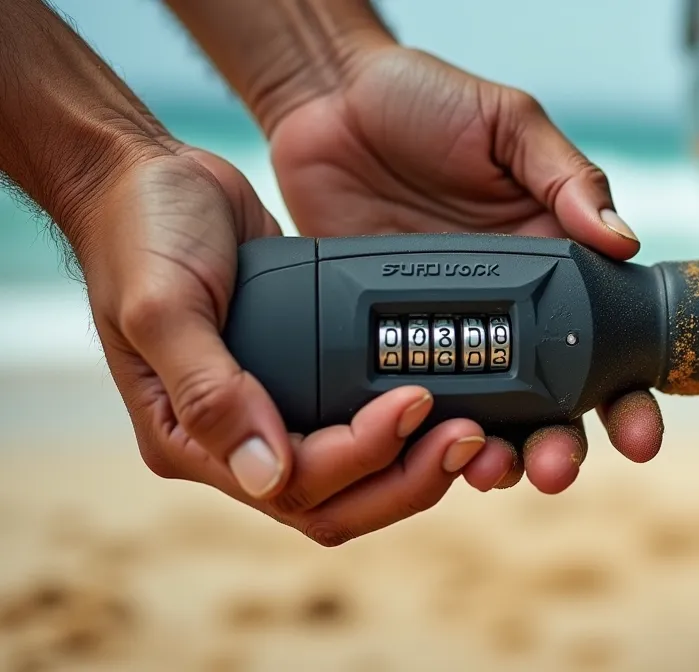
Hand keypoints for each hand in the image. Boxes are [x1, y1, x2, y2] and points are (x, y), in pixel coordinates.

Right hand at [85, 147, 520, 545]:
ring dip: (414, 463)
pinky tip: (445, 402)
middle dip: (407, 479)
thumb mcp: (163, 304)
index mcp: (189, 440)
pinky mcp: (302, 378)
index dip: (362, 456)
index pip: (293, 485)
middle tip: (468, 436)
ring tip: (472, 429)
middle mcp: (233, 441)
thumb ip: (209, 390)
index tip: (413, 403)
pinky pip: (357, 422)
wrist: (150, 175)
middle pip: (335, 501)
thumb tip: (266, 475)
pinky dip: (402, 427)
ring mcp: (270, 413)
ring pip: (355, 476)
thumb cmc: (139, 233)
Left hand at [264, 44, 664, 493]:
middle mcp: (512, 307)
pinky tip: (436, 449)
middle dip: (564, 445)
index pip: (607, 341)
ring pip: (492, 417)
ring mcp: (451, 330)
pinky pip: (419, 402)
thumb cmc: (425, 99)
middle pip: (556, 401)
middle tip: (555, 467)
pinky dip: (431, 436)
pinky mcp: (389, 339)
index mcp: (556, 261)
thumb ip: (566, 178)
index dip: (628, 393)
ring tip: (496, 469)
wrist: (326, 101)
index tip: (637, 431)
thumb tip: (624, 240)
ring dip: (502, 455)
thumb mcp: (508, 123)